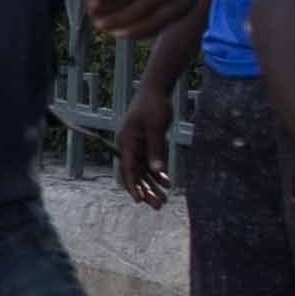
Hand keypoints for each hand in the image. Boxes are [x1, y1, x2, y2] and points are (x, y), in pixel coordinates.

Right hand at [113, 41, 183, 206]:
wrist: (155, 90)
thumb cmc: (153, 106)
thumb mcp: (156, 128)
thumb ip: (155, 151)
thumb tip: (157, 172)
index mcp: (127, 142)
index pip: (129, 169)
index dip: (133, 186)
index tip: (139, 201)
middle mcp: (129, 146)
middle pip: (136, 174)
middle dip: (146, 190)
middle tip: (158, 206)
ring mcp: (137, 145)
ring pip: (143, 171)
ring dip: (153, 185)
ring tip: (163, 200)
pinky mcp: (146, 143)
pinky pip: (150, 163)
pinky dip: (158, 173)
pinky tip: (167, 183)